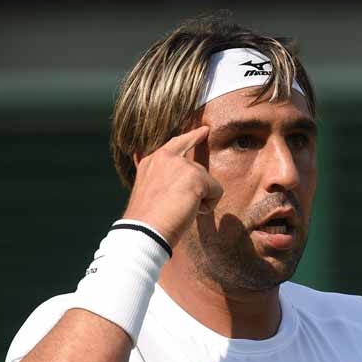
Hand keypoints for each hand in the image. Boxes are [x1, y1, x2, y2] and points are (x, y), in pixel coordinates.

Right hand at [123, 126, 222, 246]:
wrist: (144, 231)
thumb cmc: (147, 221)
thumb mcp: (150, 193)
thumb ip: (164, 182)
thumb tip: (185, 188)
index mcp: (152, 162)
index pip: (176, 144)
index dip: (192, 137)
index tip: (204, 130)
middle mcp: (165, 158)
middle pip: (197, 168)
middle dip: (200, 185)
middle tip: (196, 169)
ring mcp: (180, 165)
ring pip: (207, 182)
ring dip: (200, 200)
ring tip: (180, 212)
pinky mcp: (195, 176)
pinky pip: (216, 191)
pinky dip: (209, 206)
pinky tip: (192, 212)